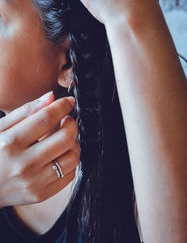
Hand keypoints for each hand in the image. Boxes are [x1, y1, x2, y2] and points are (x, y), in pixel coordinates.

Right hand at [0, 92, 79, 206]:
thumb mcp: (0, 127)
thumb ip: (25, 111)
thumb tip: (51, 97)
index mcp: (10, 142)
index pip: (46, 118)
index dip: (62, 107)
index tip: (68, 102)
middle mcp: (23, 163)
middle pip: (65, 138)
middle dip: (71, 124)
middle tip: (66, 121)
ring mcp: (33, 181)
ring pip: (72, 157)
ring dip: (73, 143)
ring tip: (64, 137)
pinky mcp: (40, 194)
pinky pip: (69, 175)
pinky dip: (70, 161)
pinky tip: (61, 154)